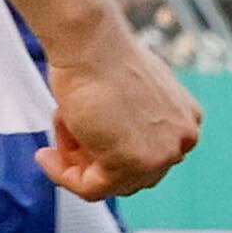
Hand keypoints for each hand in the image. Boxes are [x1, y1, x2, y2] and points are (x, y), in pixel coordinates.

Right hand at [41, 22, 198, 202]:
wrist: (91, 44)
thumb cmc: (102, 58)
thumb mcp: (132, 92)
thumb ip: (133, 122)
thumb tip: (115, 140)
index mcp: (185, 121)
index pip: (149, 158)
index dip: (110, 153)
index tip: (80, 144)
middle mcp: (182, 140)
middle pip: (134, 175)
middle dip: (94, 160)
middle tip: (64, 143)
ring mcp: (162, 155)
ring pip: (111, 183)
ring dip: (76, 163)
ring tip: (59, 129)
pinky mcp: (132, 164)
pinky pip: (92, 188)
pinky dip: (64, 176)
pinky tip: (46, 156)